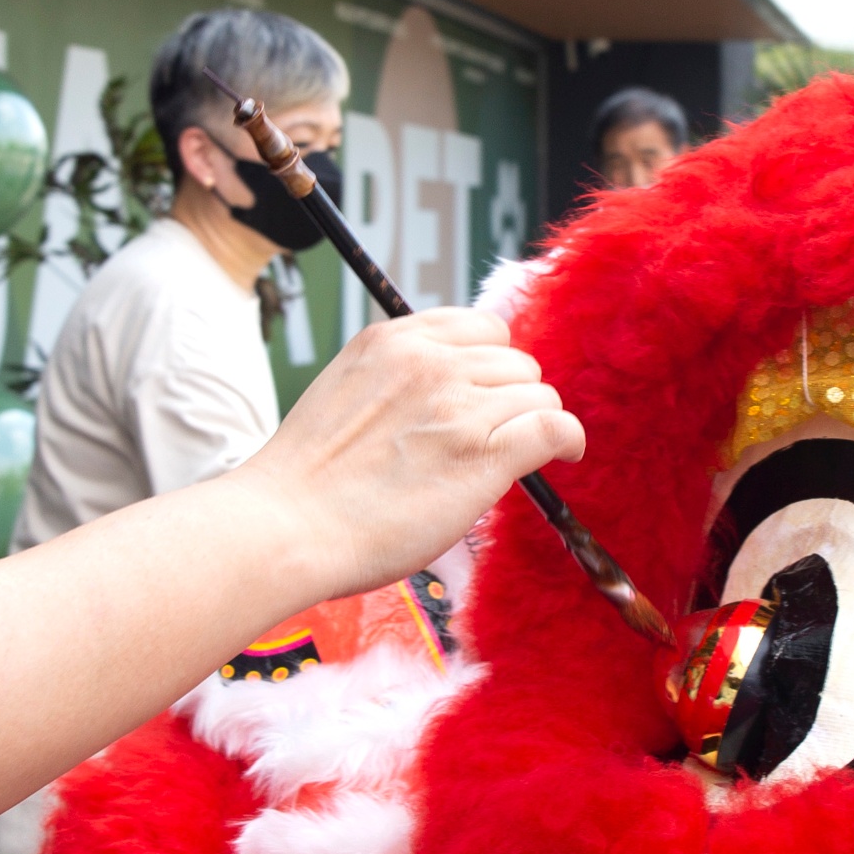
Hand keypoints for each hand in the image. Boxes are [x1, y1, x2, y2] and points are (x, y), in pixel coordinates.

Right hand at [234, 309, 582, 601]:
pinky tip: (563, 455)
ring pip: (538, 393)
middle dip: (510, 398)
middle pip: (515, 361)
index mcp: (393, 340)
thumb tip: (450, 394)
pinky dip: (566, 439)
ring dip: (531, 423)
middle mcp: (431, 361)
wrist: (287, 526)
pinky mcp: (482, 453)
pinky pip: (554, 425)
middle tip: (491, 439)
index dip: (490, 364)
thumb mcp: (347, 392)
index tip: (485, 396)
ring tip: (509, 457)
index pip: (480, 327)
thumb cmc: (307, 481)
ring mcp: (459, 405)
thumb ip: (398, 380)